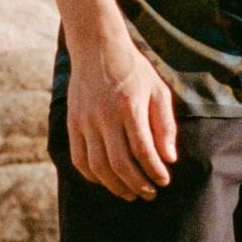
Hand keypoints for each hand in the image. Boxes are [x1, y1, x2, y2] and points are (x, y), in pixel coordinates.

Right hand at [66, 36, 177, 200]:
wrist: (96, 47)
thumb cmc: (133, 71)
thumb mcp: (158, 91)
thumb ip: (165, 125)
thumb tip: (169, 159)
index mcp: (128, 106)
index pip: (142, 149)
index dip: (154, 171)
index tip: (164, 181)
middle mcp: (104, 115)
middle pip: (119, 163)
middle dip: (137, 184)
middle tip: (149, 193)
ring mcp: (85, 120)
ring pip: (98, 167)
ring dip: (116, 186)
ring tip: (130, 193)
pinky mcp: (72, 123)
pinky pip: (79, 160)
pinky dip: (94, 177)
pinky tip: (108, 181)